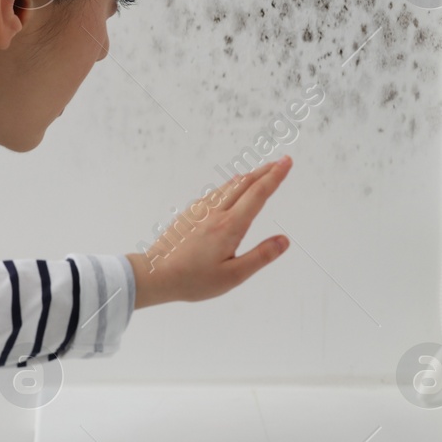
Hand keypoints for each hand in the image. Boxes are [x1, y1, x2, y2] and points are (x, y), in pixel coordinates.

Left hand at [126, 156, 293, 307]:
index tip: (287, 162)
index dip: (275, 177)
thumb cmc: (194, 280)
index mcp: (229, 226)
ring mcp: (200, 210)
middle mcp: (216, 212)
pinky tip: (232, 189)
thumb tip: (284, 240)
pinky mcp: (189, 213)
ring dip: (249, 176)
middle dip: (265, 171)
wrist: (155, 274)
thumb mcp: (233, 276)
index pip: (258, 194)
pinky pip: (215, 192)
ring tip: (262, 172)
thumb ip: (260, 257)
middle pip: (245, 183)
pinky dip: (231, 185)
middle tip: (282, 161)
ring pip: (229, 186)